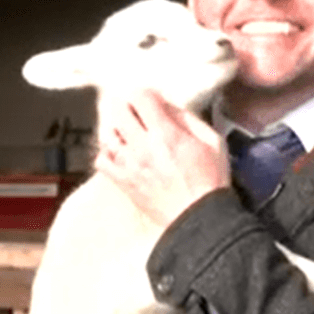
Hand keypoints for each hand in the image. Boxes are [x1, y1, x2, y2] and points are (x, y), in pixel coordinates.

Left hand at [96, 89, 229, 228]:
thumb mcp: (212, 142)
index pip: (140, 97)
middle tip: (136, 113)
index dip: (145, 94)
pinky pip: (101, 161)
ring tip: (129, 135)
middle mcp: (142, 146)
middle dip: (126, 107)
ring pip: (107, 135)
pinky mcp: (122, 182)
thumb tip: (167, 106)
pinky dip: (107, 154)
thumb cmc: (210, 180)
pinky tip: (120, 155)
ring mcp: (128, 165)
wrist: (198, 219)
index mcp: (166, 134)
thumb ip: (188, 120)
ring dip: (117, 130)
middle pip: (117, 111)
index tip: (152, 101)